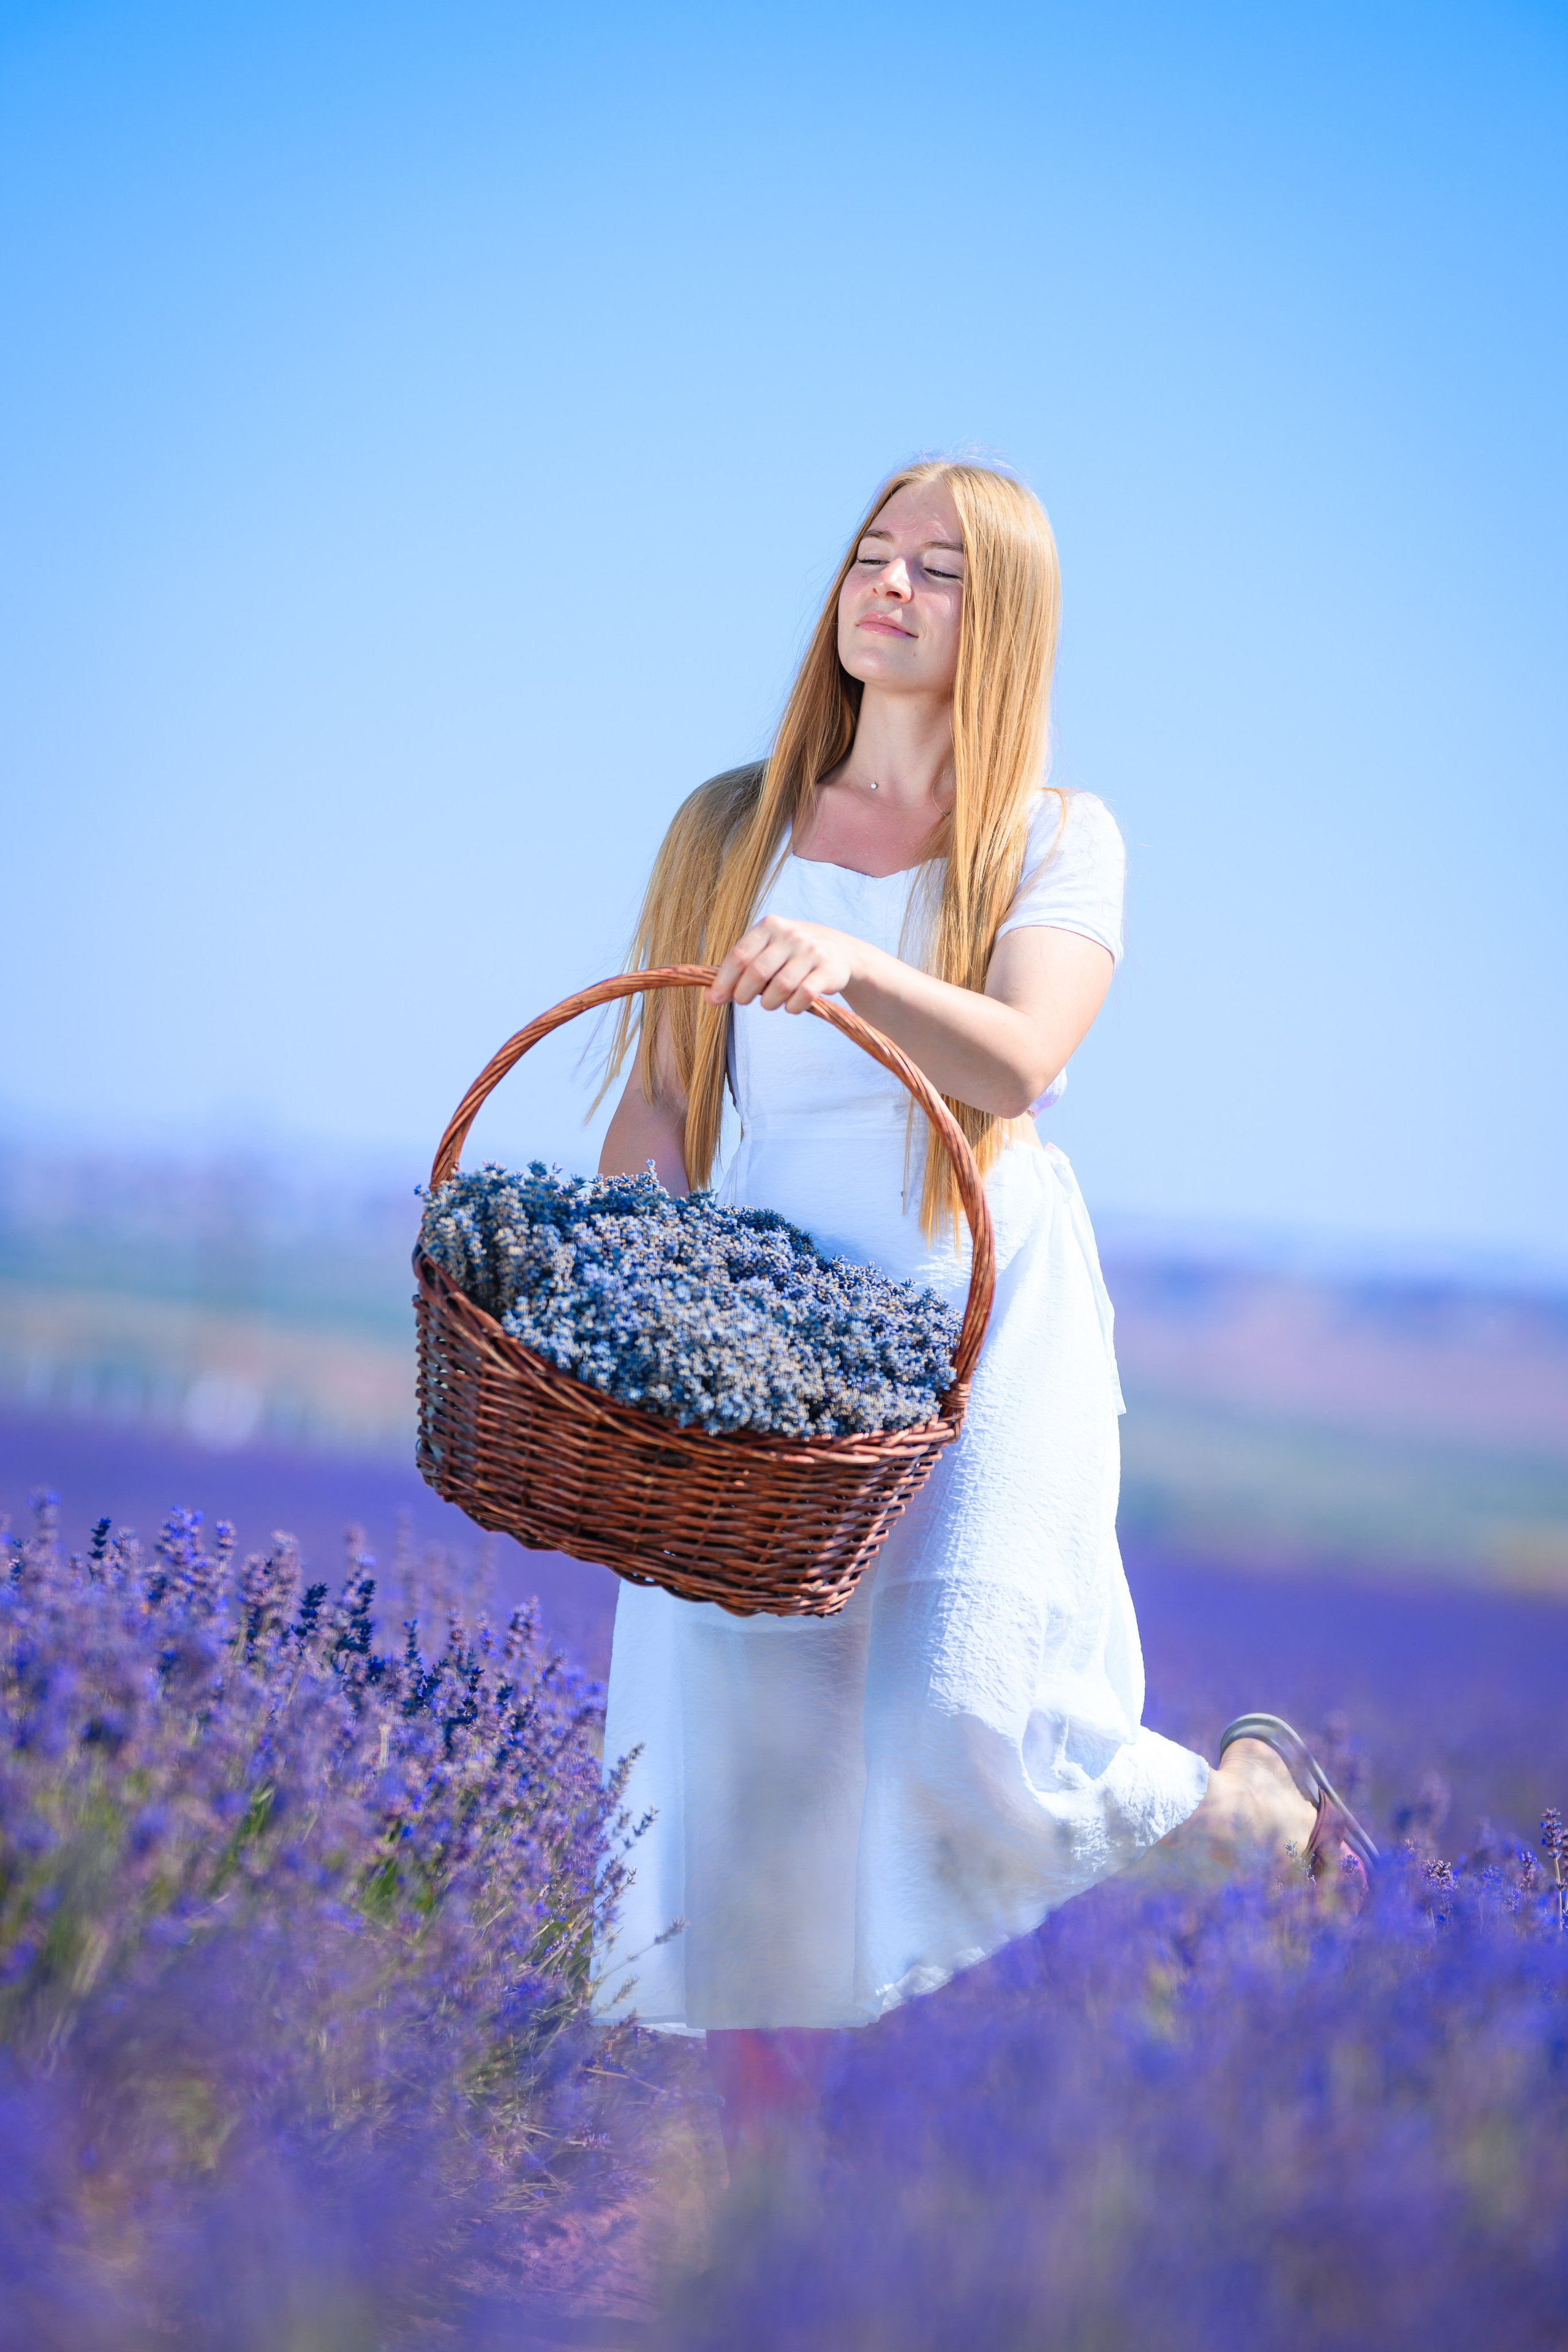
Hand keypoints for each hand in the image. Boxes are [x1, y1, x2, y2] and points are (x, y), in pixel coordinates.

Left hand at [706, 916, 866, 1013]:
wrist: (839, 951)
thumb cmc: (790, 954)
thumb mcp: (765, 951)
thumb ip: (738, 970)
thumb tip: (710, 998)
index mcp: (769, 925)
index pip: (739, 955)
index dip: (724, 981)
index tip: (715, 999)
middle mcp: (791, 934)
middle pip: (757, 972)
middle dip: (743, 994)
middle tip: (744, 1001)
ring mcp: (811, 951)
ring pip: (780, 987)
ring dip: (769, 1003)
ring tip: (769, 1003)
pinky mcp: (828, 970)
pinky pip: (803, 996)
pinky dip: (792, 1007)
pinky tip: (790, 1006)